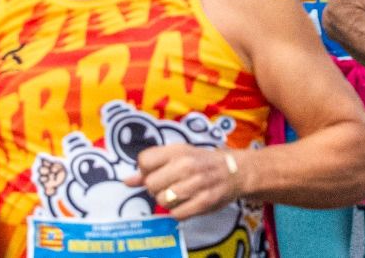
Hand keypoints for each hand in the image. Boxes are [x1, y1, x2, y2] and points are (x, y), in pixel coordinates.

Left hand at [125, 144, 241, 219]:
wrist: (237, 170)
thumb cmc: (203, 162)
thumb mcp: (179, 156)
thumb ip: (152, 168)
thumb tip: (126, 181)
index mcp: (179, 150)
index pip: (145, 161)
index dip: (146, 170)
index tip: (158, 171)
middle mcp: (187, 165)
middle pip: (150, 184)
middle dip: (156, 188)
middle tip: (170, 185)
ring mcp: (197, 183)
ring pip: (162, 201)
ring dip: (167, 201)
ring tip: (180, 195)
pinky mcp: (205, 201)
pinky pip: (176, 214)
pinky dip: (178, 212)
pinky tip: (187, 204)